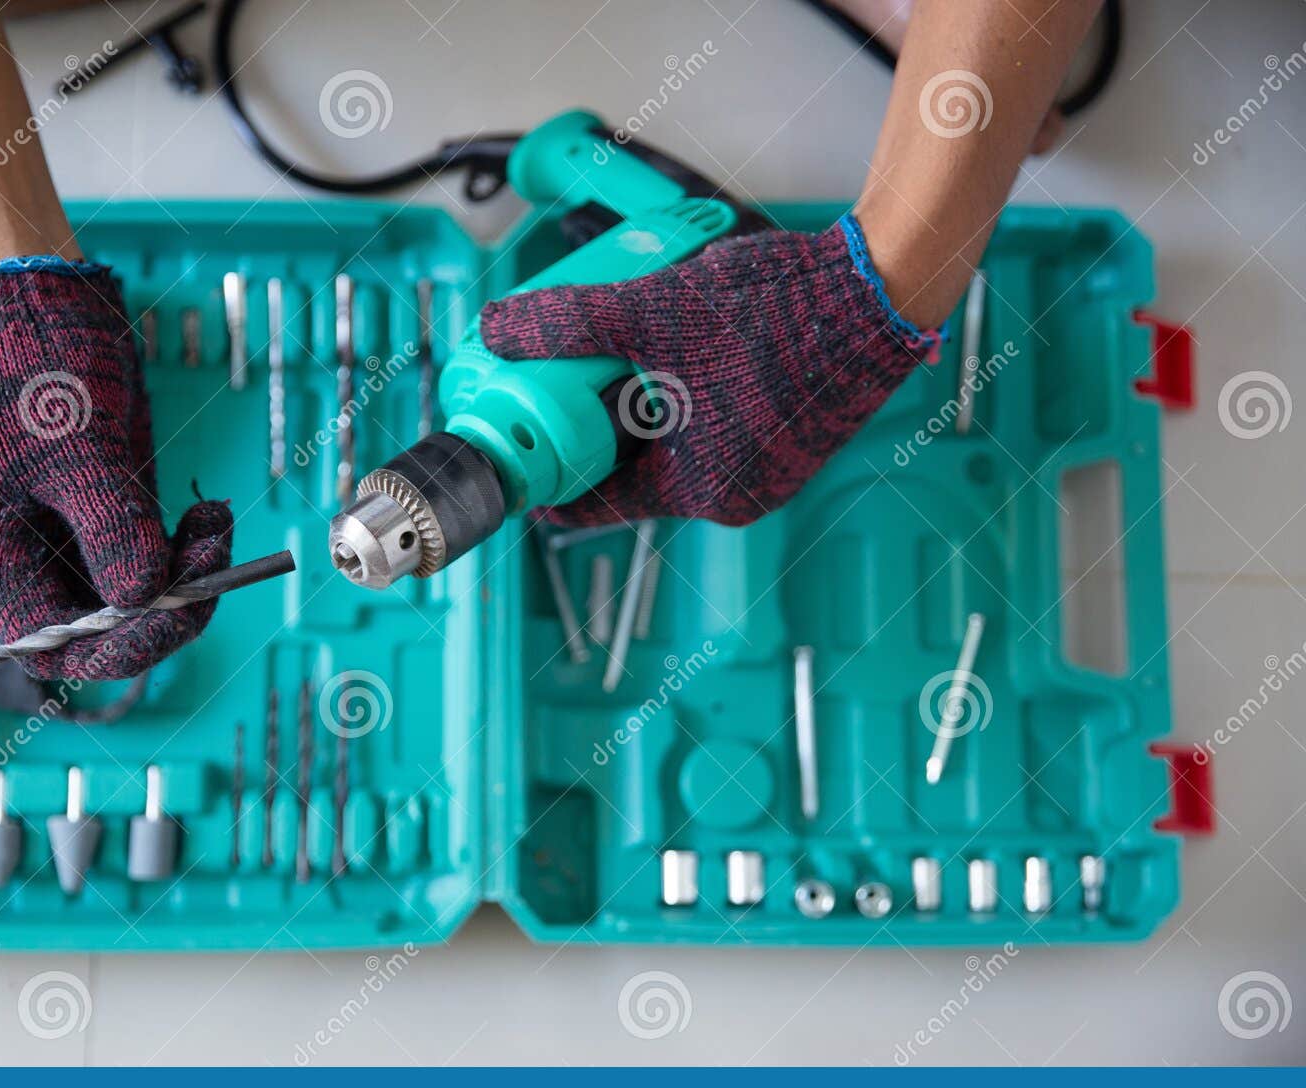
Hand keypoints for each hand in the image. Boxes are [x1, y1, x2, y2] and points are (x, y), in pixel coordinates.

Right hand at [0, 263, 232, 679]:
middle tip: (216, 560)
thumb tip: (145, 598)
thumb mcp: (79, 449)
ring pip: (133, 590)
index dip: (120, 648)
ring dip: (186, 572)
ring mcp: (65, 528)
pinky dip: (184, 544)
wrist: (33, 291)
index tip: (179, 610)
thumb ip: (113, 529)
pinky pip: (146, 550)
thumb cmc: (34, 360)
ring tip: (216, 524)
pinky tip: (210, 514)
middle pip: (102, 626)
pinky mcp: (101, 504)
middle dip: (167, 604)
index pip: (56, 645)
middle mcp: (25, 550)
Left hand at [479, 216, 935, 526]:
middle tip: (561, 394)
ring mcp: (770, 469)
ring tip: (618, 362)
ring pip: (679, 449)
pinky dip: (687, 403)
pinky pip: (719, 431)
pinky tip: (678, 356)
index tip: (523, 469)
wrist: (881, 290)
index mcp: (701, 489)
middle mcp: (738, 493)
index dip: (555, 482)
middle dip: (596, 434)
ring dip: (644, 413)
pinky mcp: (793, 438)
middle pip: (638, 474)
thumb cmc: (779, 311)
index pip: (602, 505)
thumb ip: (569, 324)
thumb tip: (497, 331)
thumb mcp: (652, 311)